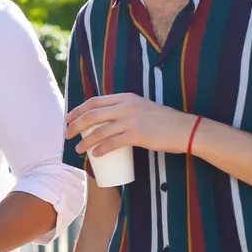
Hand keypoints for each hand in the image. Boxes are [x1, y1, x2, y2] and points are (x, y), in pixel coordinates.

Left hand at [64, 93, 194, 158]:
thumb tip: (108, 119)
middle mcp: (126, 106)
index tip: (69, 118)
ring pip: (100, 131)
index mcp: (125, 97)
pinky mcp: (137, 134)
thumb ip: (126, 109)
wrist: (184, 129)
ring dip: (85, 141)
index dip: (78, 110)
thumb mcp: (141, 107)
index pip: (95, 101)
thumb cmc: (163, 121)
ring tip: (78, 149)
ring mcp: (131, 120)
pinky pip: (113, 143)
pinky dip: (101, 149)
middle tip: (67, 135)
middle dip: (76, 125)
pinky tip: (95, 154)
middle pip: (92, 115)